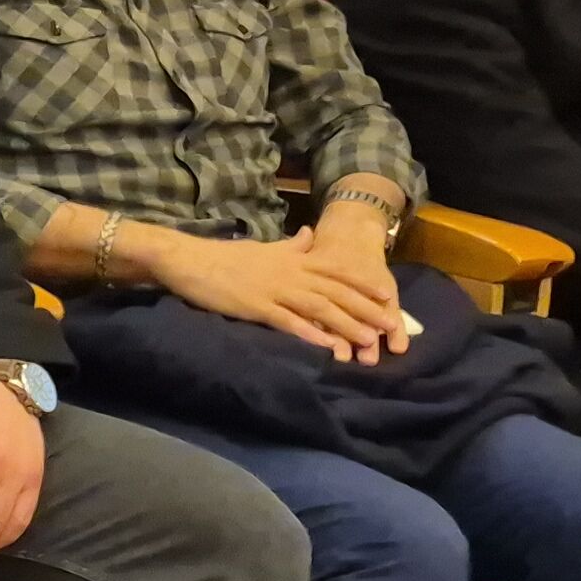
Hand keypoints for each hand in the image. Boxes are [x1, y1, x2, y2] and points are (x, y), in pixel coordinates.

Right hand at [149, 228, 412, 361]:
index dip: (363, 283)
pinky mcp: (257, 306)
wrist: (190, 260)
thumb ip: (291, 245)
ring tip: (368, 341)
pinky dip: (310, 333)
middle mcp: (290, 272)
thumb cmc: (226, 257)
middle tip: (390, 325)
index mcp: (293, 259)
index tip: (388, 295)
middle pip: (335, 291)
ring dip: (345, 324)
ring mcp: (274, 289)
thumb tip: (309, 234)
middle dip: (365, 308)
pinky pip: (289, 321)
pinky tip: (327, 346)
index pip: (336, 270)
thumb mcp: (264, 247)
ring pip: (318, 307)